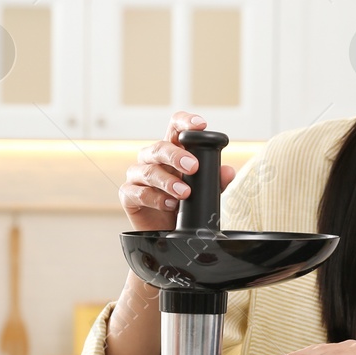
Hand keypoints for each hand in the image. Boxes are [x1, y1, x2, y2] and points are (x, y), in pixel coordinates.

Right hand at [119, 111, 237, 230]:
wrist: (168, 233)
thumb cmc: (183, 205)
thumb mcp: (204, 192)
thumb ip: (215, 180)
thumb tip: (228, 171)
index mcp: (171, 151)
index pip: (175, 128)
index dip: (185, 121)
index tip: (200, 125)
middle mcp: (152, 159)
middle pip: (159, 147)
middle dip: (176, 155)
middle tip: (193, 167)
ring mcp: (138, 175)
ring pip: (148, 171)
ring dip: (168, 181)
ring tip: (184, 193)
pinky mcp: (128, 194)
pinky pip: (139, 193)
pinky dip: (156, 199)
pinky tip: (169, 204)